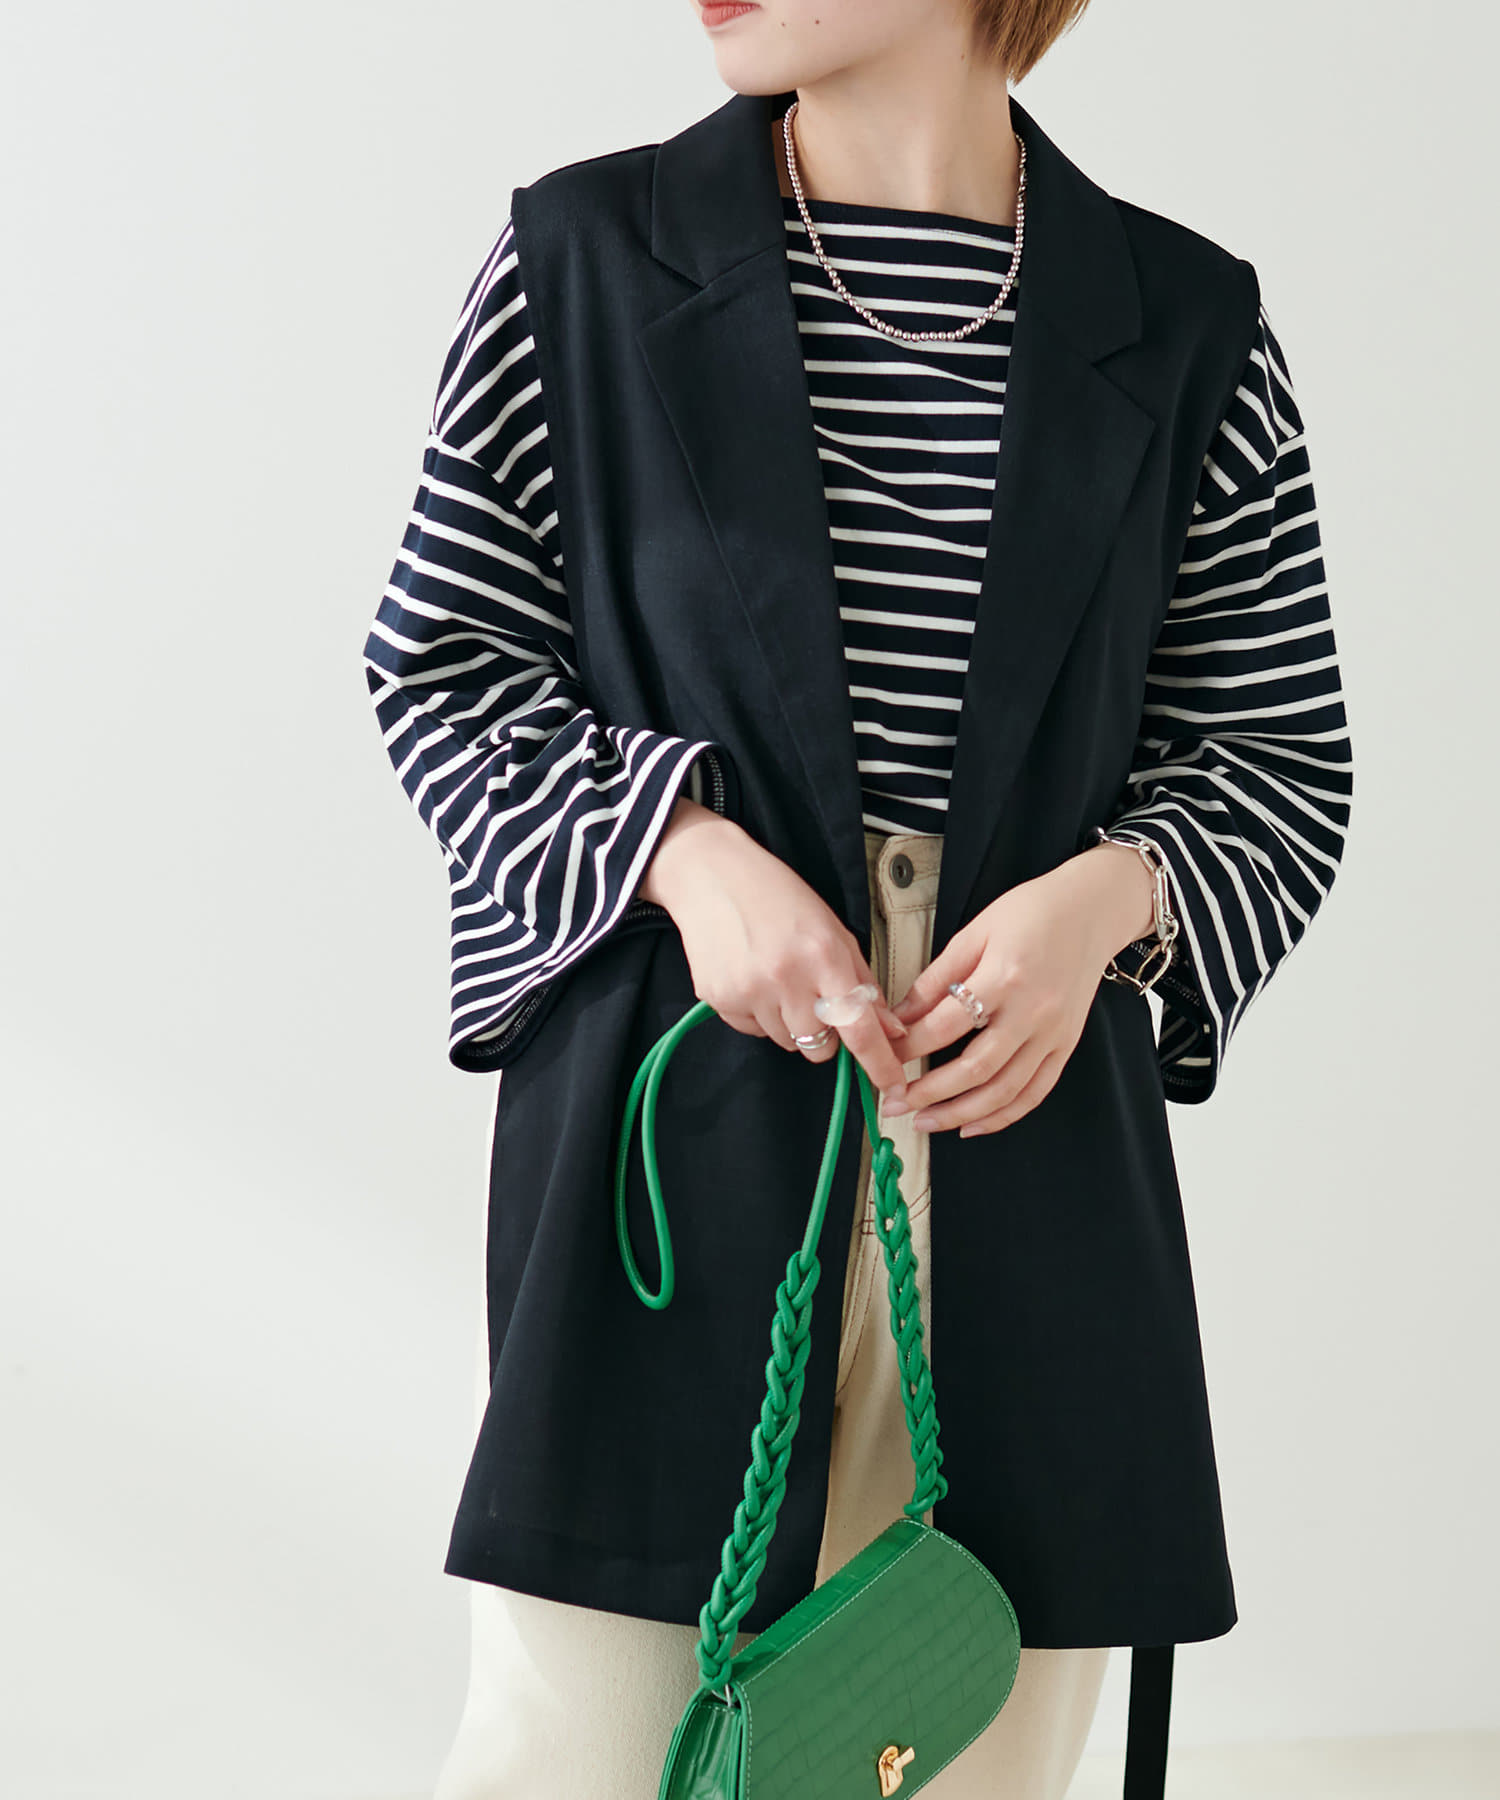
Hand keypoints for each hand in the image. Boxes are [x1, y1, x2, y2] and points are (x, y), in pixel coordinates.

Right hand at [640, 797, 912, 1100]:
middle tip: (815, 999)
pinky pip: (753, 1031)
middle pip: (820, 1047)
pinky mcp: (718, 999)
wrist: (712, 876)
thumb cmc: (779, 897)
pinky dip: (760, 1015)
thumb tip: (890, 1029)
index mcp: (823, 956)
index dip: (878, 1062)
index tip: (893, 1087)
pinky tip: (753, 978)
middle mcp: (786, 978)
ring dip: (791, 1023)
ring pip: (786, 1041)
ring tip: (778, 978)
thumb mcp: (832, 929)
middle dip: (826, 1034)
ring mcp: (748, 991)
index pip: (859, 1026)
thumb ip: (861, 981)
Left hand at [883, 843, 1155, 1135]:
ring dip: (960, 1113)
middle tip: (894, 1102)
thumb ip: (937, 978)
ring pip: (1004, 1090)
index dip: (909, 1047)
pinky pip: (1034, 1092)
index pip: (945, 1025)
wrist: (1093, 909)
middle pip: (975, 1068)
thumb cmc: (1033, 912)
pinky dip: (1003, 1115)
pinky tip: (972, 1124)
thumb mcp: (975, 932)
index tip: (884, 1056)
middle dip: (928, 1093)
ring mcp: (1053, 1034)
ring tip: (925, 1121)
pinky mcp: (1066, 1045)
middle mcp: (1032, 1012)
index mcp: (1004, 977)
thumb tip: (900, 1014)